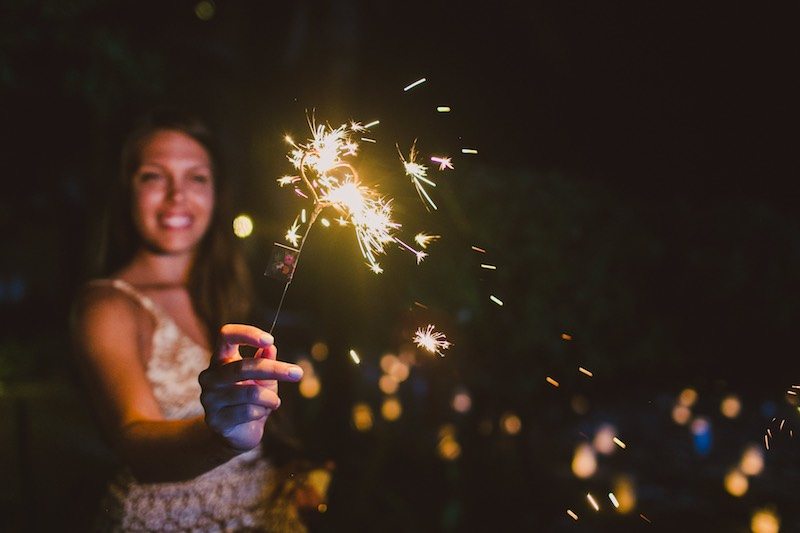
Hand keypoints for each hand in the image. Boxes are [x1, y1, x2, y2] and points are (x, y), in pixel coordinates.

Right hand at [199, 324, 302, 451]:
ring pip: (250, 392)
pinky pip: (248, 411)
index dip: (247, 334)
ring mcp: (209, 399)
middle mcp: (210, 376)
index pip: (226, 335)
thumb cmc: (253, 397)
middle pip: (242, 367)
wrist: (239, 432)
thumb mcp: (264, 377)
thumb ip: (266, 361)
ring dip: (270, 398)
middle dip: (273, 370)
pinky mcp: (215, 420)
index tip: (270, 340)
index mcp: (220, 359)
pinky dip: (262, 411)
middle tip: (297, 373)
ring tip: (274, 401)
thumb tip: (270, 347)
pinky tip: (260, 413)